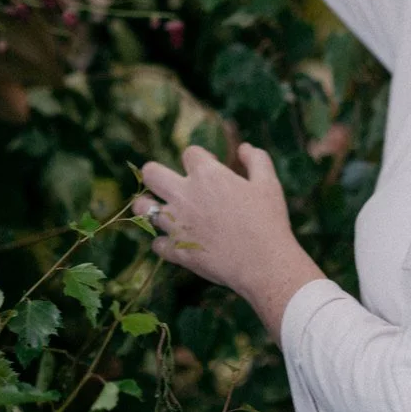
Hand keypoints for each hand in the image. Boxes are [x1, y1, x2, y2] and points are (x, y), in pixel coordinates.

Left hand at [133, 142, 325, 338]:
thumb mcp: (269, 183)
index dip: (200, 158)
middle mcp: (184, 195)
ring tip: (164, 212)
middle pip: (150, 173)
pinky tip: (179, 242)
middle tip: (170, 185)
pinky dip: (165, 243)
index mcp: (207, 175)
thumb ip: (256, 159)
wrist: (263, 263)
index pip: (189, 153)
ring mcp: (176, 224)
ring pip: (142, 208)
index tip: (210, 170)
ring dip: (150, 207)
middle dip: (156, 174)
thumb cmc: (268, 220)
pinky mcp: (176, 250)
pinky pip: (157, 243)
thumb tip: (244, 148)